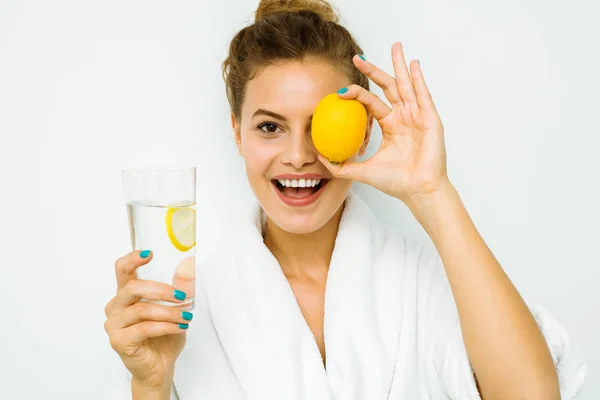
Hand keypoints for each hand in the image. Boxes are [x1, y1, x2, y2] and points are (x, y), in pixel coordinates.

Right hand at [104, 251, 194, 390]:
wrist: (160, 367)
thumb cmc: (164, 336)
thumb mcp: (178, 307)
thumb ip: (182, 286)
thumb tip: (189, 263)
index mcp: (126, 293)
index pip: (122, 269)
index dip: (133, 259)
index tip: (150, 253)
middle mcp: (116, 307)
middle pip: (133, 287)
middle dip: (161, 290)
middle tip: (183, 295)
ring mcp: (114, 325)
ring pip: (141, 310)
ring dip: (168, 311)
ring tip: (186, 316)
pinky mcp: (119, 341)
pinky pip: (144, 328)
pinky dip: (166, 326)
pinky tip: (179, 327)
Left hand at [319, 42, 448, 203]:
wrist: (417, 191)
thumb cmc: (396, 182)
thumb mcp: (363, 172)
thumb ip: (342, 166)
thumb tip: (320, 158)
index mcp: (390, 126)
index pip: (371, 103)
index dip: (356, 93)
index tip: (340, 90)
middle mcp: (403, 117)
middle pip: (388, 87)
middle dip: (374, 71)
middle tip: (358, 57)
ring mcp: (417, 116)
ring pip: (406, 85)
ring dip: (399, 65)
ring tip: (394, 46)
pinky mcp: (430, 119)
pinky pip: (423, 95)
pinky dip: (418, 79)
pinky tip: (413, 64)